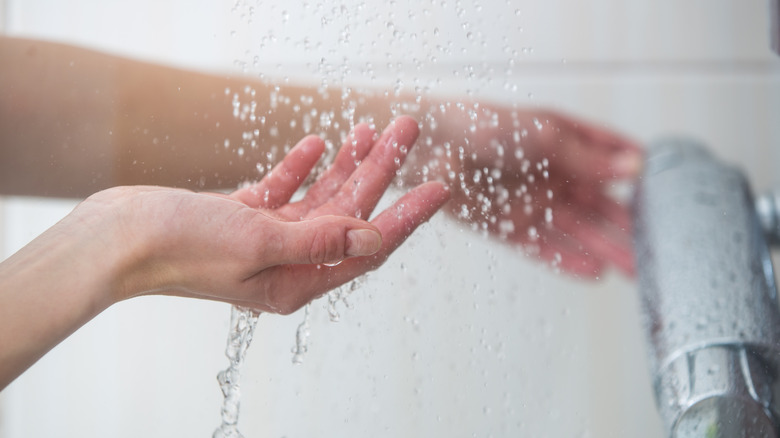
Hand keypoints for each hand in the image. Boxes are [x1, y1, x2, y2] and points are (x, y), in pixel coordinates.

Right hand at [83, 116, 447, 312]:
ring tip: (372, 128)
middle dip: (381, 171)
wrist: (117, 239)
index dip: (407, 216)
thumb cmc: (181, 247)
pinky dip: (300, 168)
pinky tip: (317, 144)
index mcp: (297, 280)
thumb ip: (319, 240)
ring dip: (347, 163)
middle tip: (407, 129)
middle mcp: (287, 262)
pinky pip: (283, 191)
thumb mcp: (259, 243)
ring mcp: (265, 239)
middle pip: (349, 213)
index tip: (439, 187)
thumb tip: (372, 238)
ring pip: (320, 198)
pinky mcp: (242, 218)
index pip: (368, 247)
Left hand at [418, 106, 641, 277]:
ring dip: (605, 249)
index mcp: (565, 144)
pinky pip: (543, 247)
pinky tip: (595, 273)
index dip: (639, 176)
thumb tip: (636, 167)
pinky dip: (568, 260)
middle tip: (660, 249)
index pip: (612, 160)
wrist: (432, 145)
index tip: (671, 197)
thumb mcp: (544, 135)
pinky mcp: (507, 226)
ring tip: (636, 270)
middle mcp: (552, 175)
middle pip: (598, 205)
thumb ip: (588, 157)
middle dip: (628, 226)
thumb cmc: (485, 125)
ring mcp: (531, 202)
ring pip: (576, 231)